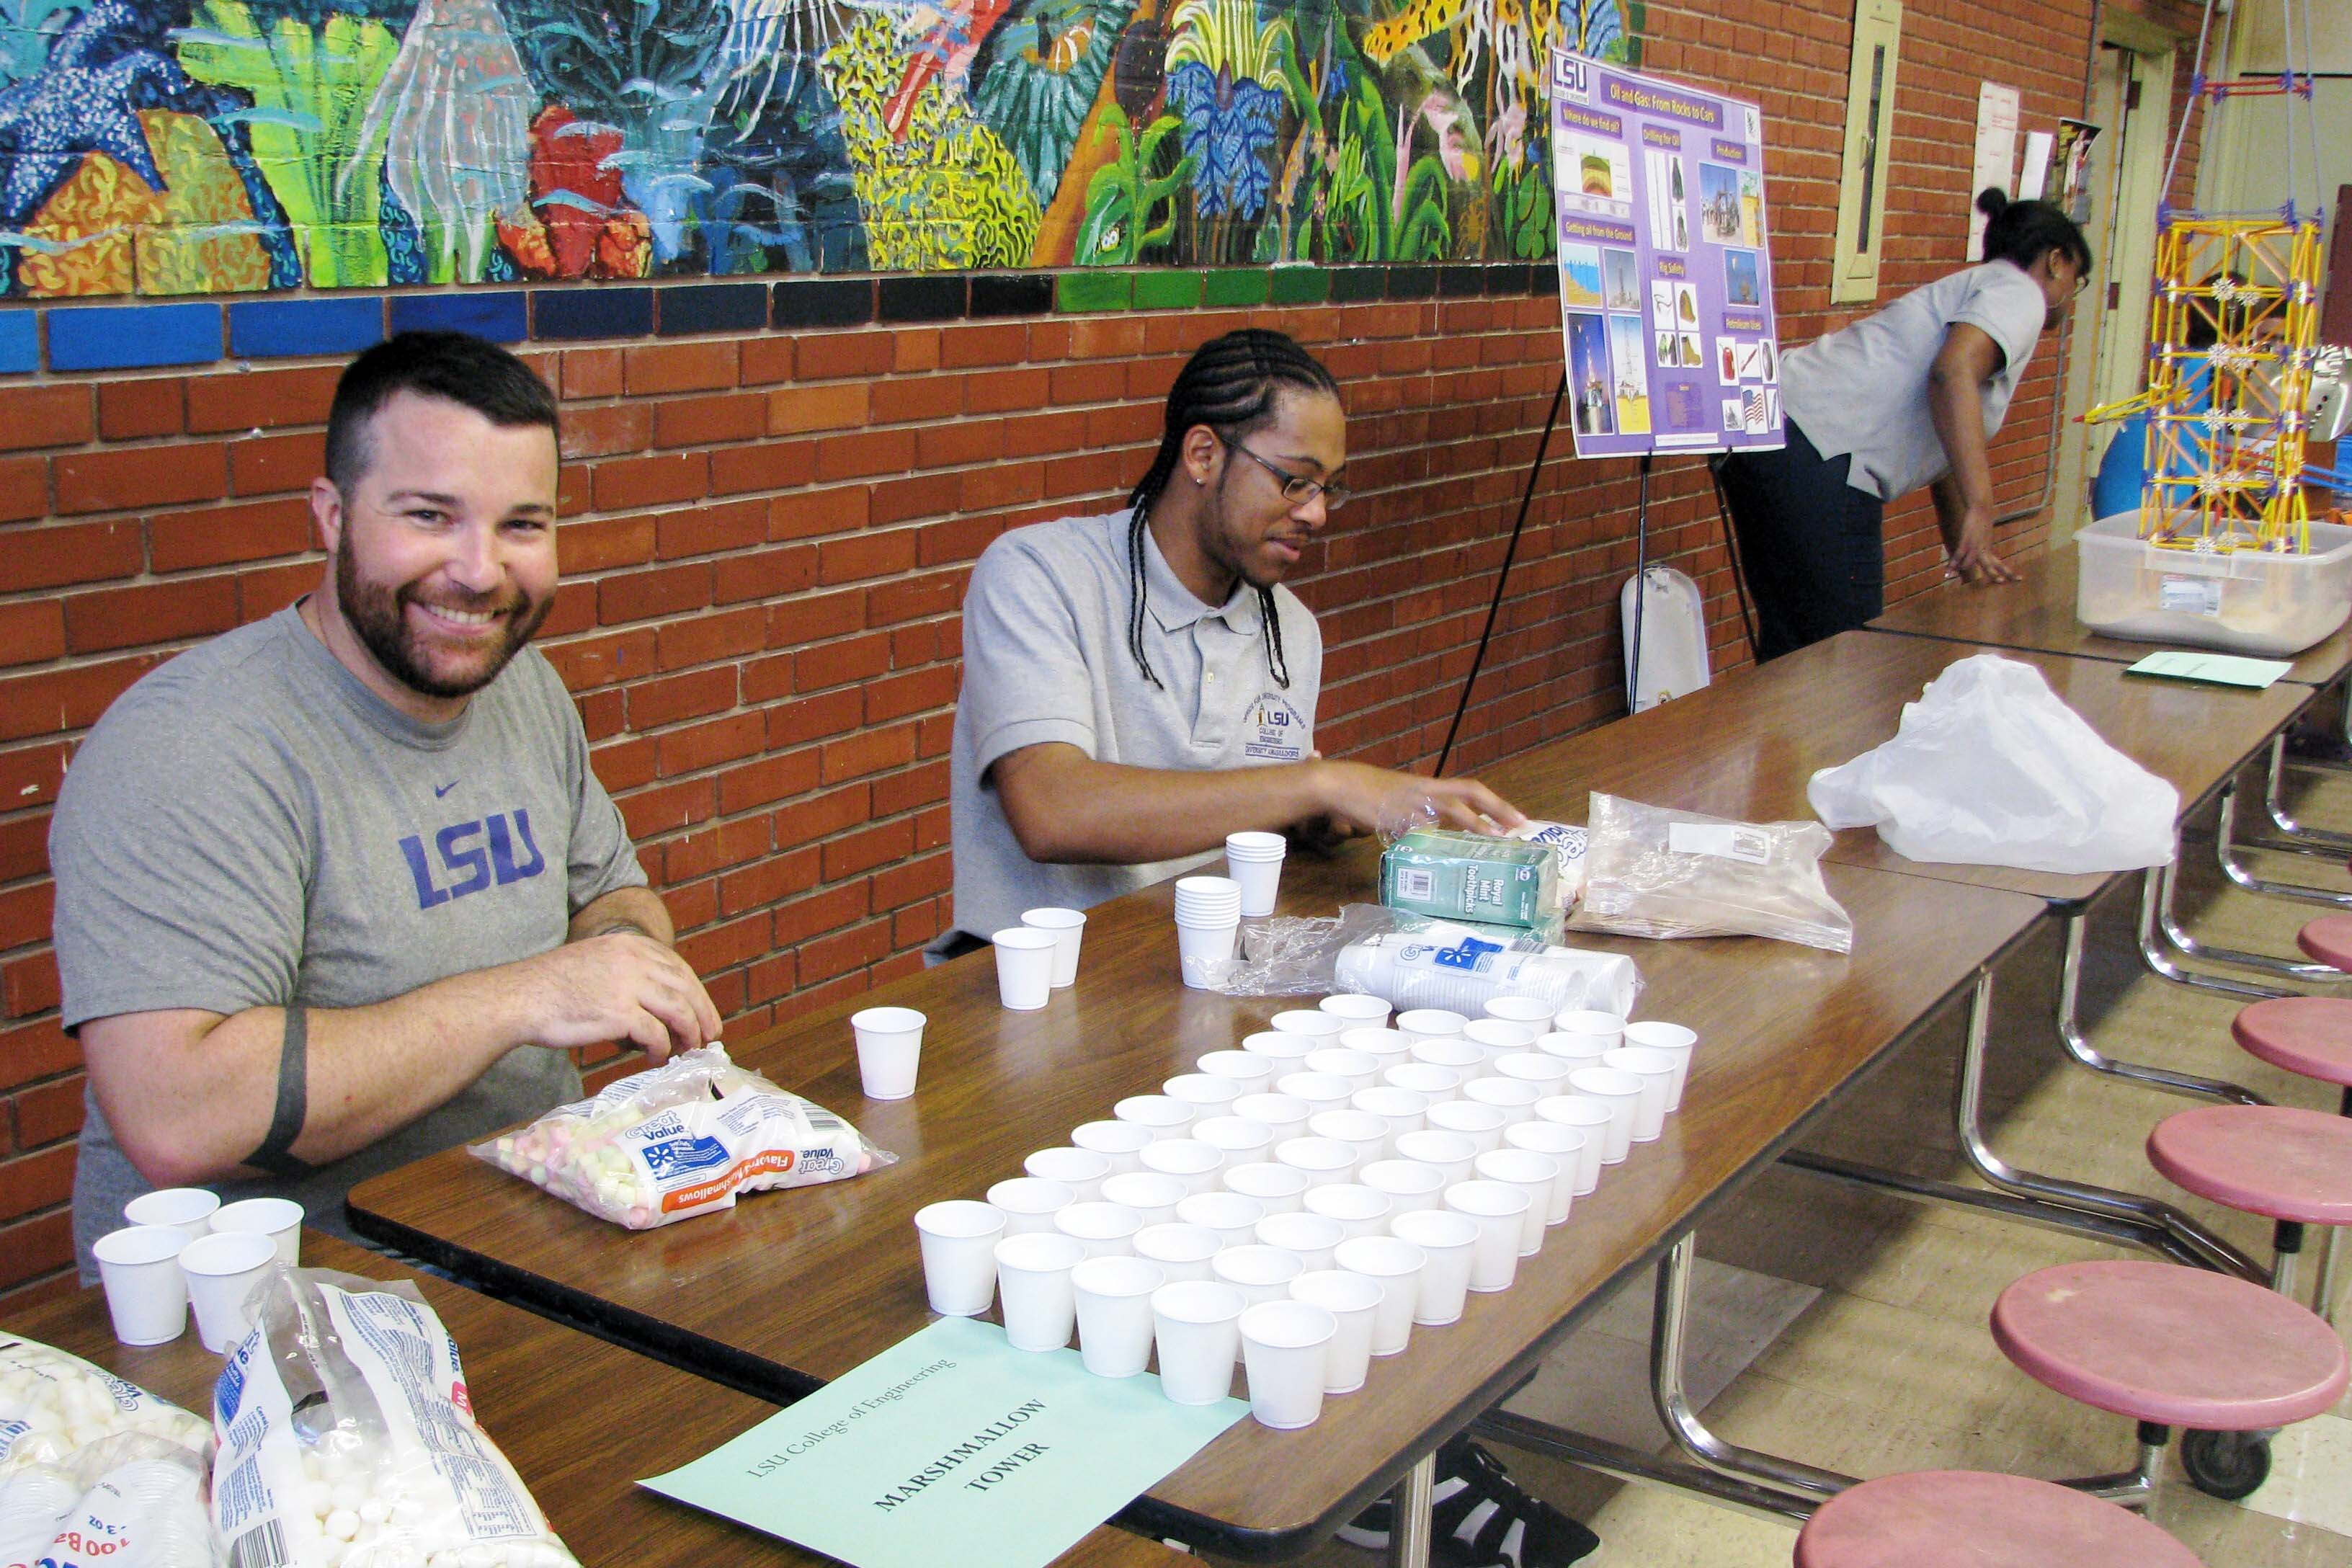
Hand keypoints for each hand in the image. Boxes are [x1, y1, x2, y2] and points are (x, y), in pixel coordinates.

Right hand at [507, 932, 722, 1063]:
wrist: (519, 997)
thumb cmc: (550, 986)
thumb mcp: (594, 962)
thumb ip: (625, 972)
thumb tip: (654, 1002)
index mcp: (628, 945)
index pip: (676, 966)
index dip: (695, 991)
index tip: (702, 1010)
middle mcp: (633, 960)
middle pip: (685, 986)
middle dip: (702, 1013)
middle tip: (710, 1035)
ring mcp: (628, 985)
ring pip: (679, 1010)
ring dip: (690, 1033)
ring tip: (690, 1049)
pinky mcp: (620, 1013)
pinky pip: (656, 1035)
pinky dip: (662, 1049)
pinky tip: (657, 1059)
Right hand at [1309, 760, 1527, 838]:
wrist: (1338, 784)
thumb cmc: (1366, 793)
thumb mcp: (1399, 800)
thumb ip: (1418, 817)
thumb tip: (1432, 835)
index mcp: (1428, 785)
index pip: (1468, 789)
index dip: (1494, 802)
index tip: (1516, 818)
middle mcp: (1425, 790)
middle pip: (1469, 792)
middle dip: (1497, 808)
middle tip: (1519, 825)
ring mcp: (1411, 801)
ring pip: (1450, 808)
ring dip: (1475, 823)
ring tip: (1495, 838)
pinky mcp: (1394, 814)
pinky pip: (1419, 828)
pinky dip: (1433, 839)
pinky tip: (1444, 852)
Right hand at [1947, 507, 2018, 585]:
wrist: (1982, 510)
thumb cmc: (1981, 526)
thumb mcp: (1984, 540)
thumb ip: (1982, 551)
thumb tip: (1975, 561)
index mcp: (1988, 551)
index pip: (2000, 565)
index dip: (2009, 573)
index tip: (2020, 579)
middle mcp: (1984, 550)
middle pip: (1990, 565)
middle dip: (1994, 574)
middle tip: (2001, 582)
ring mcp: (1975, 546)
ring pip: (1973, 560)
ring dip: (1964, 568)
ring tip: (1952, 576)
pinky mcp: (1966, 540)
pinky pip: (1959, 554)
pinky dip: (1953, 562)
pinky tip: (1948, 570)